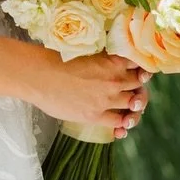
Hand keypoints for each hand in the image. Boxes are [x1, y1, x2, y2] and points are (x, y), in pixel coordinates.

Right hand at [23, 49, 149, 138]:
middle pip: (138, 85)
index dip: (139, 69)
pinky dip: (123, 125)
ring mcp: (107, 99)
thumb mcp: (85, 52)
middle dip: (138, 88)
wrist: (39, 76)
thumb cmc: (55, 59)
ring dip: (133, 106)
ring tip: (129, 108)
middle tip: (133, 91)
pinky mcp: (97, 115)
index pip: (137, 65)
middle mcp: (114, 80)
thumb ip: (100, 58)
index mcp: (112, 61)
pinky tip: (122, 127)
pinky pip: (119, 122)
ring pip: (132, 104)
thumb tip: (105, 61)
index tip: (137, 72)